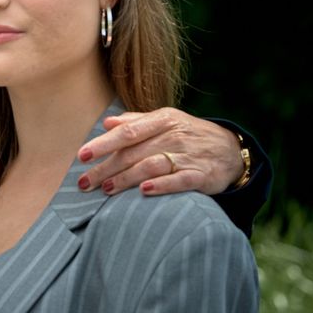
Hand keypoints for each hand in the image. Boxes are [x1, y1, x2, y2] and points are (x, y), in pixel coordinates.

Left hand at [76, 108, 243, 195]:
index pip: (127, 132)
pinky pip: (179, 180)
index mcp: (162, 120)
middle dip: (106, 168)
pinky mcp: (202, 175)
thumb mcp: (164, 121)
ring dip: (127, 179)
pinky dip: (162, 186)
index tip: (82, 156)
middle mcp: (173, 136)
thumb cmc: (187, 134)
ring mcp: (188, 155)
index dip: (103, 144)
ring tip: (106, 189)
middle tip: (84, 183)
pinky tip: (144, 192)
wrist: (231, 149)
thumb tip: (107, 122)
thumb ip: (135, 122)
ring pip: (151, 166)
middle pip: (133, 153)